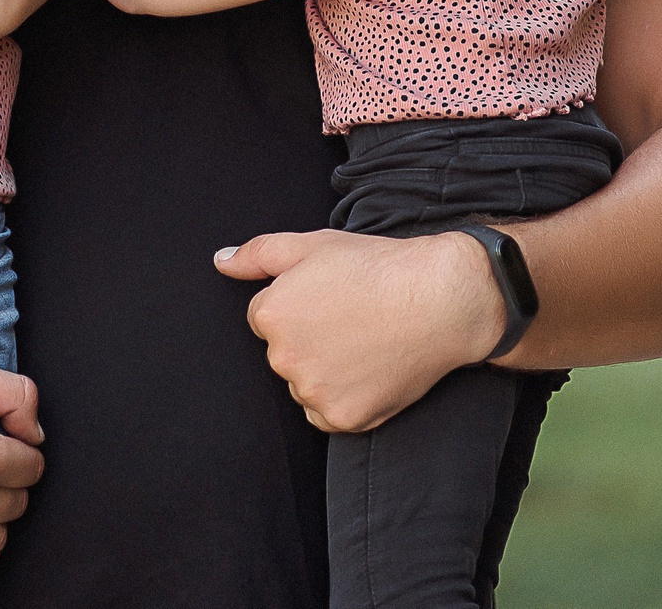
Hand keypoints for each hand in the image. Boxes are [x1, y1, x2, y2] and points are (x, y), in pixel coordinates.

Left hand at [214, 229, 504, 431]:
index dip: (302, 305)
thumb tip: (220, 261)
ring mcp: (314, 392)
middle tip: (352, 317)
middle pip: (284, 353)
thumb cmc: (378, 267)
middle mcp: (283, 358)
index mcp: (270, 315)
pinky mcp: (343, 418)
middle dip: (309, 338)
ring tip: (365, 341)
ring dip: (325, 370)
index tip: (334, 298)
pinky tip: (370, 368)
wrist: (440, 298)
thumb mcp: (313, 244)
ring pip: (305, 384)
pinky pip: (327, 414)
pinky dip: (344, 398)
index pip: (267, 318)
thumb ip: (258, 254)